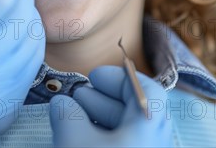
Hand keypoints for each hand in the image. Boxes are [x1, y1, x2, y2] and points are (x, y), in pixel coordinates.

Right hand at [49, 65, 172, 146]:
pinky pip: (125, 147)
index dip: (119, 77)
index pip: (147, 89)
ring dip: (99, 120)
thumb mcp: (72, 142)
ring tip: (70, 117)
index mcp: (149, 126)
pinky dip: (105, 140)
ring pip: (128, 132)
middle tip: (77, 96)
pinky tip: (81, 140)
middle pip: (135, 109)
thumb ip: (66, 116)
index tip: (94, 76)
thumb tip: (61, 103)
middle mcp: (155, 141)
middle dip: (102, 98)